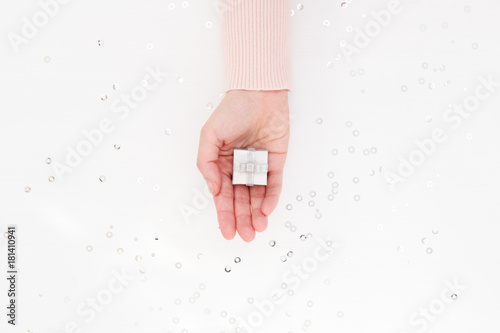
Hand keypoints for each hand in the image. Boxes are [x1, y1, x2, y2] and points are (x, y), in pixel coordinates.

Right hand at [196, 90, 289, 240]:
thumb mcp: (210, 135)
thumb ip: (206, 163)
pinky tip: (267, 210)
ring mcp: (259, 166)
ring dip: (257, 213)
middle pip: (241, 199)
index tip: (227, 232)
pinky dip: (271, 197)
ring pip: (258, 195)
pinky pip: (274, 183)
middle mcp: (240, 168)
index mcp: (222, 163)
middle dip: (242, 219)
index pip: (223, 195)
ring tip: (257, 229)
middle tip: (245, 237)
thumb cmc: (232, 110)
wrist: (259, 92)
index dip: (224, 214)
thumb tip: (213, 189)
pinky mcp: (276, 161)